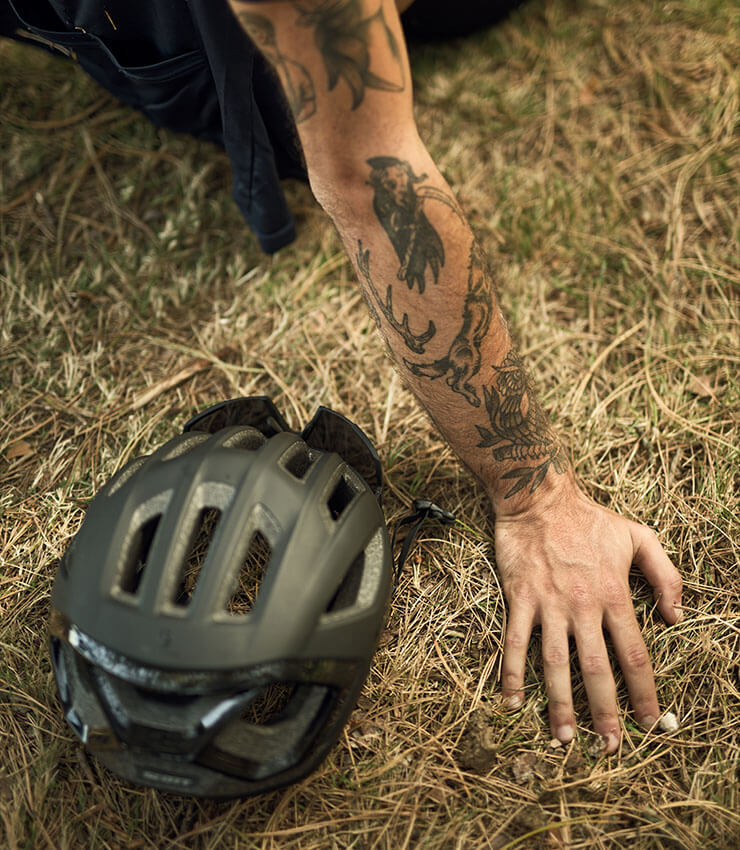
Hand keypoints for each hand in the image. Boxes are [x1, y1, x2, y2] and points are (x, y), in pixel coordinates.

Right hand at [493, 480, 681, 752]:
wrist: (539, 498)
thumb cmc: (589, 518)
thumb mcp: (639, 536)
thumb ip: (665, 575)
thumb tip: (675, 616)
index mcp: (614, 594)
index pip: (634, 654)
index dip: (643, 691)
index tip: (648, 720)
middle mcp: (582, 605)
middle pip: (596, 668)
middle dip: (605, 710)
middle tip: (609, 745)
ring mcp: (548, 604)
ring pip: (555, 663)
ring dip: (560, 703)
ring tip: (564, 737)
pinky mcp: (519, 599)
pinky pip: (514, 642)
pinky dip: (511, 673)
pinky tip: (511, 701)